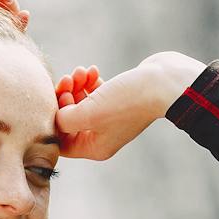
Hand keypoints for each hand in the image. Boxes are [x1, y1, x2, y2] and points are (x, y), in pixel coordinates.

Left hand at [53, 53, 200, 160]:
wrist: (164, 82)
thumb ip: (63, 120)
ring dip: (75, 85)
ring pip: (79, 103)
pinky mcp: (116, 100)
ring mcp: (109, 118)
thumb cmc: (128, 100)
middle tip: (69, 79)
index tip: (62, 98)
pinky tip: (94, 70)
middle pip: (68, 119)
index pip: (60, 140)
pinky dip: (89, 81)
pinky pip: (92, 93)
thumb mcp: (88, 113)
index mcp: (95, 148)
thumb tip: (55, 116)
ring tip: (83, 71)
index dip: (55, 117)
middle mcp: (101, 136)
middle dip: (64, 96)